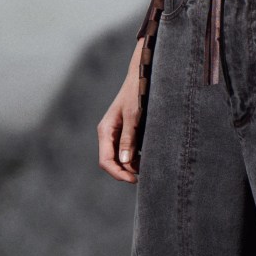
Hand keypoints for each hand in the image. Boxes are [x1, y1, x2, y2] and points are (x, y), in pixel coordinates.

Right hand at [97, 39, 144, 183]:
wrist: (142, 76)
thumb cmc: (137, 93)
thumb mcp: (134, 116)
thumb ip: (129, 138)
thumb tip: (124, 161)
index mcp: (106, 130)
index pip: (106, 160)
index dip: (118, 173)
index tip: (134, 179)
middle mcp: (109, 134)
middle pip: (112, 161)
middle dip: (125, 171)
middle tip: (143, 177)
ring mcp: (117, 133)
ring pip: (121, 157)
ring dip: (132, 165)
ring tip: (148, 167)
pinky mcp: (126, 132)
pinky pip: (128, 150)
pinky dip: (136, 157)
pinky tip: (148, 157)